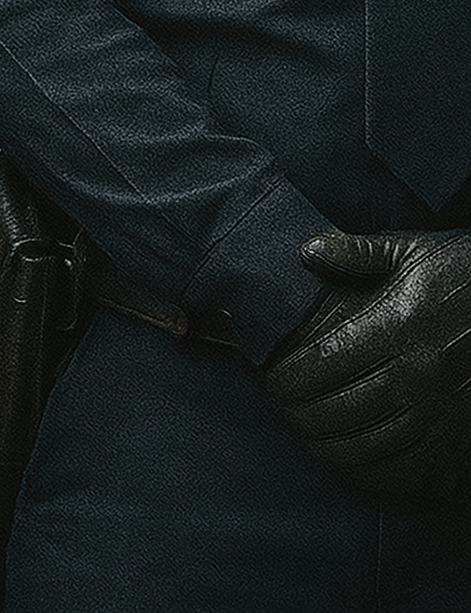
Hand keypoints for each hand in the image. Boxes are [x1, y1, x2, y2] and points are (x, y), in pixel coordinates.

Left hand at [264, 228, 470, 498]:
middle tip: (284, 410)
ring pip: (368, 444)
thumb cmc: (470, 277)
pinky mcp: (460, 432)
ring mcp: (441, 407)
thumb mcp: (418, 251)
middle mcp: (418, 372)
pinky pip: (410, 467)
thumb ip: (360, 251)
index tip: (272, 380)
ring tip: (310, 435)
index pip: (322, 362)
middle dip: (299, 414)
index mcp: (398, 326)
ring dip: (329, 446)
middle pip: (337, 409)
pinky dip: (374, 472)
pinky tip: (353, 462)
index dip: (286, 378)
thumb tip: (308, 250)